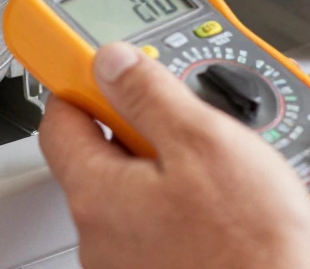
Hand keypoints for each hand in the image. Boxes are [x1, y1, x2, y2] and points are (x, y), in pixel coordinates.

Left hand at [39, 42, 309, 268]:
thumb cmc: (250, 246)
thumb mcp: (204, 141)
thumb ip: (150, 93)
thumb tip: (113, 62)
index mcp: (98, 193)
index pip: (59, 120)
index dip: (84, 83)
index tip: (109, 67)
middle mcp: (100, 236)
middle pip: (104, 157)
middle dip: (146, 128)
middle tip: (191, 118)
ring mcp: (128, 262)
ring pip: (139, 192)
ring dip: (173, 169)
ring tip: (225, 166)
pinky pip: (162, 226)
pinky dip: (187, 207)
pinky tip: (229, 204)